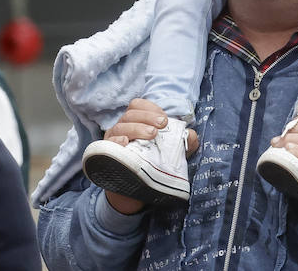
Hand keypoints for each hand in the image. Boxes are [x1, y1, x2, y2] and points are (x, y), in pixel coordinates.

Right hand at [100, 99, 197, 215]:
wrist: (135, 191)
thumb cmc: (153, 164)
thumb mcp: (171, 152)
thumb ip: (184, 142)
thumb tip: (191, 135)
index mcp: (134, 122)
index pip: (137, 106)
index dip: (150, 108)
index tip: (165, 119)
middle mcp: (121, 128)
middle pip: (130, 115)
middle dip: (147, 117)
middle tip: (162, 125)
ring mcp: (112, 141)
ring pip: (120, 127)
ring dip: (136, 128)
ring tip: (152, 134)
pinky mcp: (106, 155)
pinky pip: (108, 145)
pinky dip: (116, 141)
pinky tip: (125, 143)